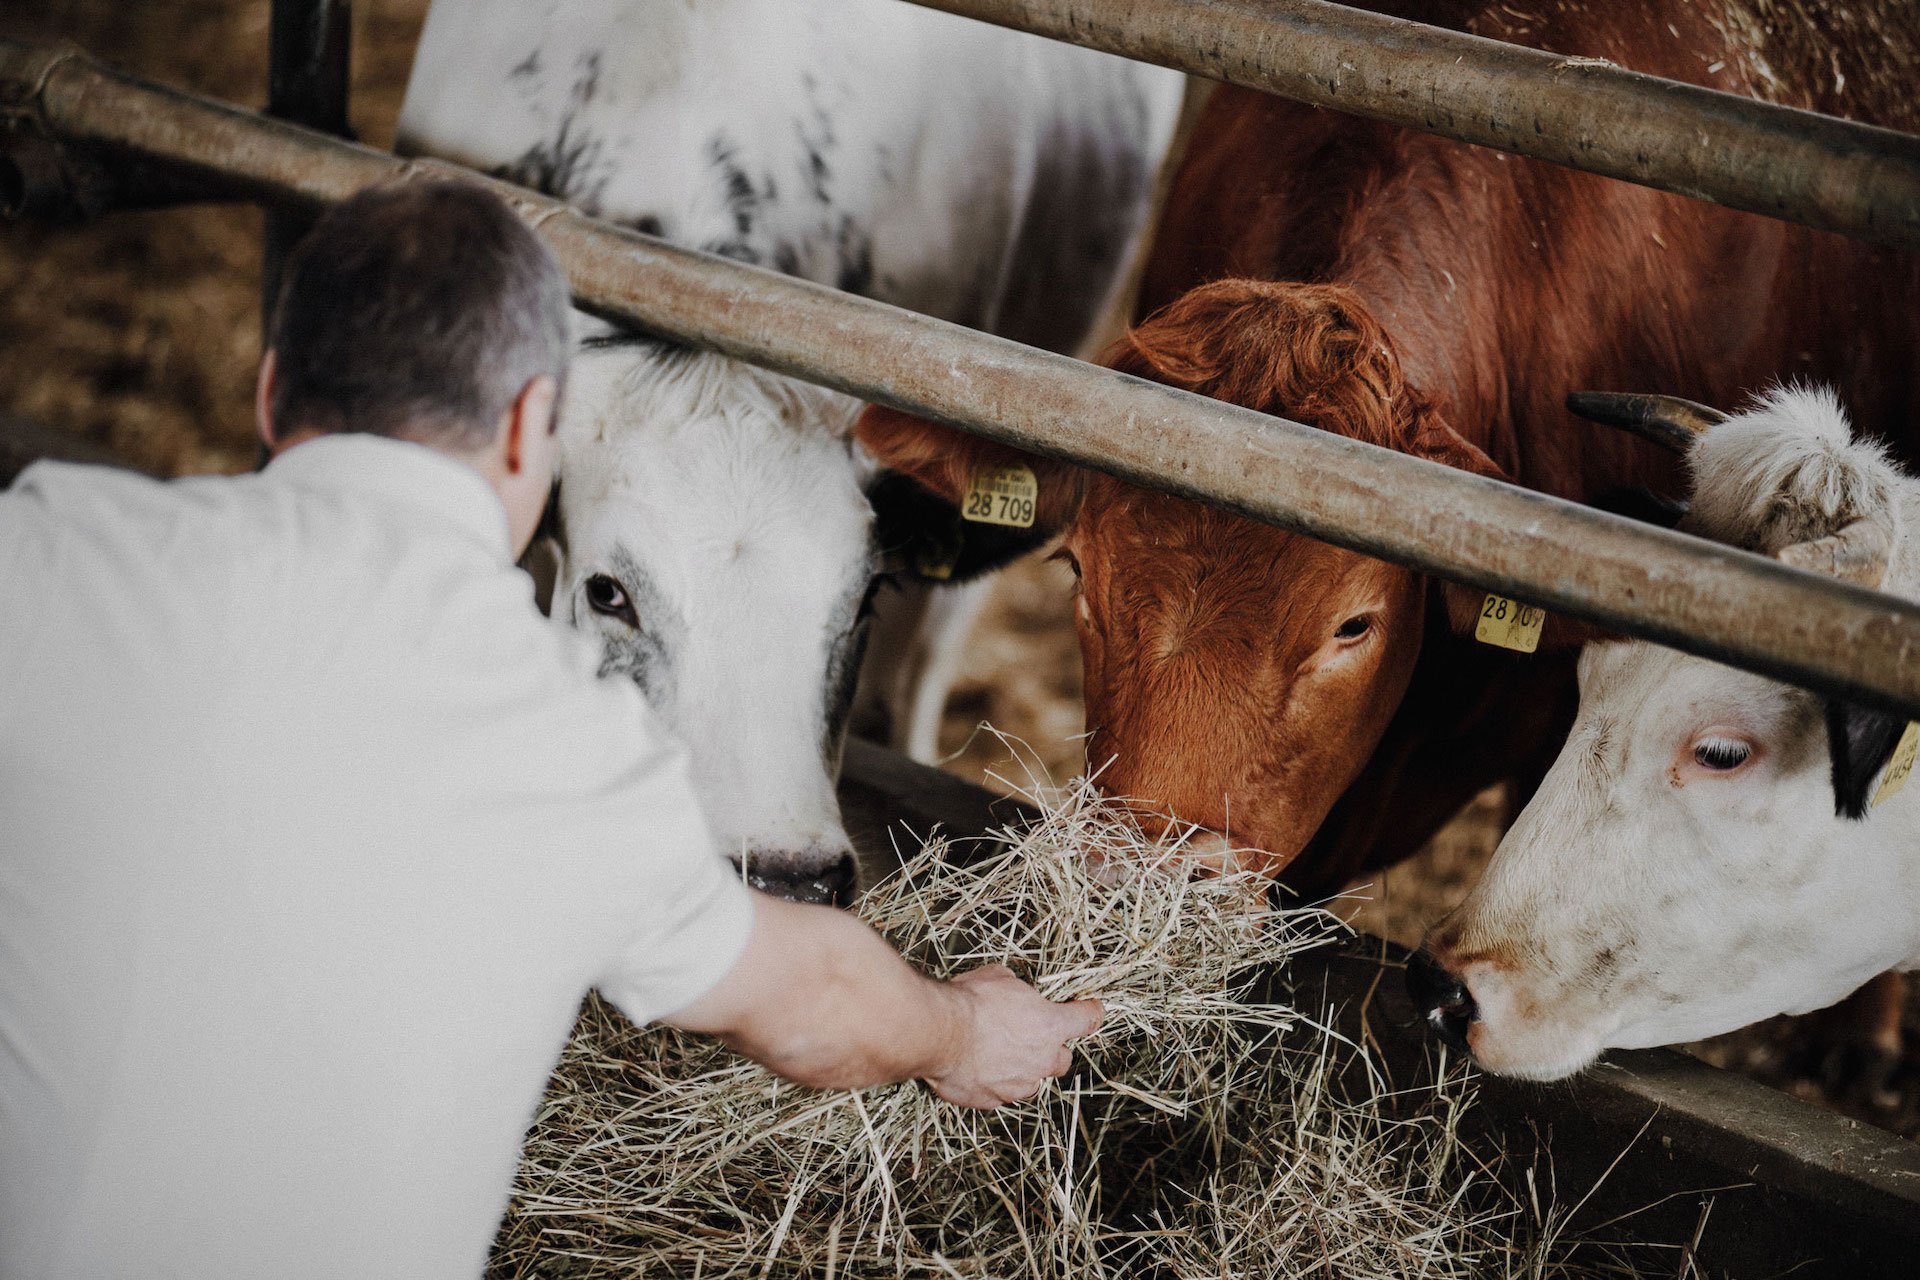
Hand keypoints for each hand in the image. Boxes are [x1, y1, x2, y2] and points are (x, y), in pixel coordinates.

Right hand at [925, 964, 1103, 1108]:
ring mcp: (1018, 1084)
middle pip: (1063, 1060)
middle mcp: (1042, 1059)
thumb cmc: (971, 1003)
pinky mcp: (993, 1100)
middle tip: (1035, 1038)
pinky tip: (977, 1067)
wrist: (942, 1033)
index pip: (1087, 1020)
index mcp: (1051, 1026)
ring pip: (1032, 1081)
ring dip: (1023, 1069)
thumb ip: (1015, 989)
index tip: (1093, 1010)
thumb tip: (1010, 988)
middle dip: (1053, 1050)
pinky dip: (993, 1082)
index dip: (1091, 1013)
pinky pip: (1001, 1093)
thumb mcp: (998, 978)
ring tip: (1000, 1054)